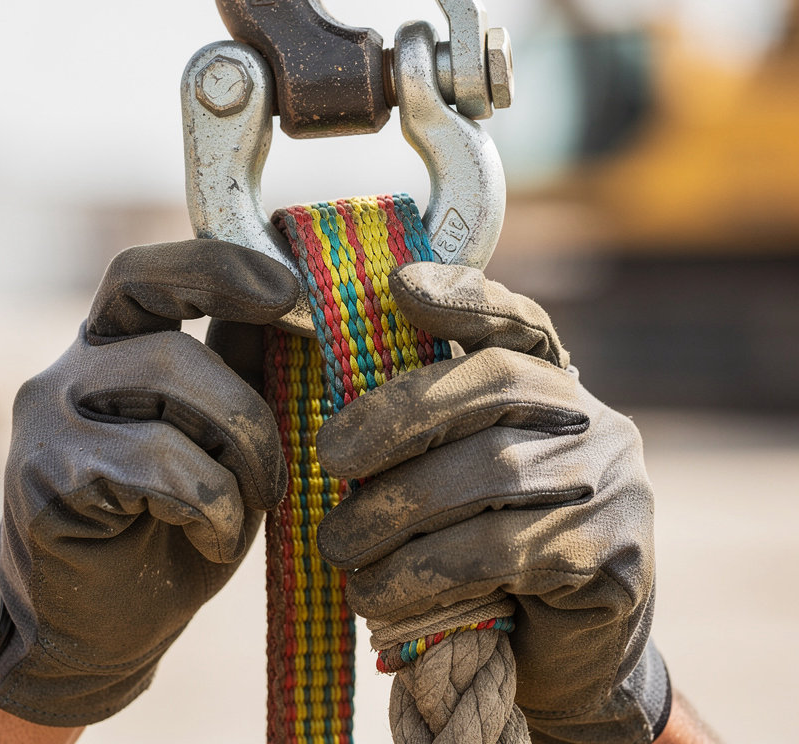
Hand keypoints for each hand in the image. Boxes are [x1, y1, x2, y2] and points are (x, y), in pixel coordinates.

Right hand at [0, 241, 297, 726]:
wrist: (99, 632)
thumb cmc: (172, 526)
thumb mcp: (220, 437)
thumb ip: (240, 368)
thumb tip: (295, 299)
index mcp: (111, 348)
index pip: (144, 274)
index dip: (215, 267)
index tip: (289, 290)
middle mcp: (68, 371)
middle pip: (171, 344)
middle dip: (247, 408)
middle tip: (276, 469)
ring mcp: (47, 420)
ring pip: (169, 389)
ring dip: (240, 456)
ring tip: (251, 505)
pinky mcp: (46, 479)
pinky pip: (161, 465)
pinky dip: (213, 506)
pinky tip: (212, 539)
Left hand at [315, 263, 670, 742]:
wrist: (562, 655)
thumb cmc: (481, 546)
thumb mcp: (451, 475)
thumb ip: (419, 432)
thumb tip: (325, 404)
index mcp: (550, 384)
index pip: (517, 319)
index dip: (465, 294)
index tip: (400, 285)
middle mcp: (590, 420)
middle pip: (495, 386)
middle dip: (398, 417)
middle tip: (330, 459)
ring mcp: (613, 484)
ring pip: (491, 474)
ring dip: (396, 512)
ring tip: (340, 545)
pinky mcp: (615, 556)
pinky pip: (502, 551)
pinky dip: (424, 571)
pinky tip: (379, 592)